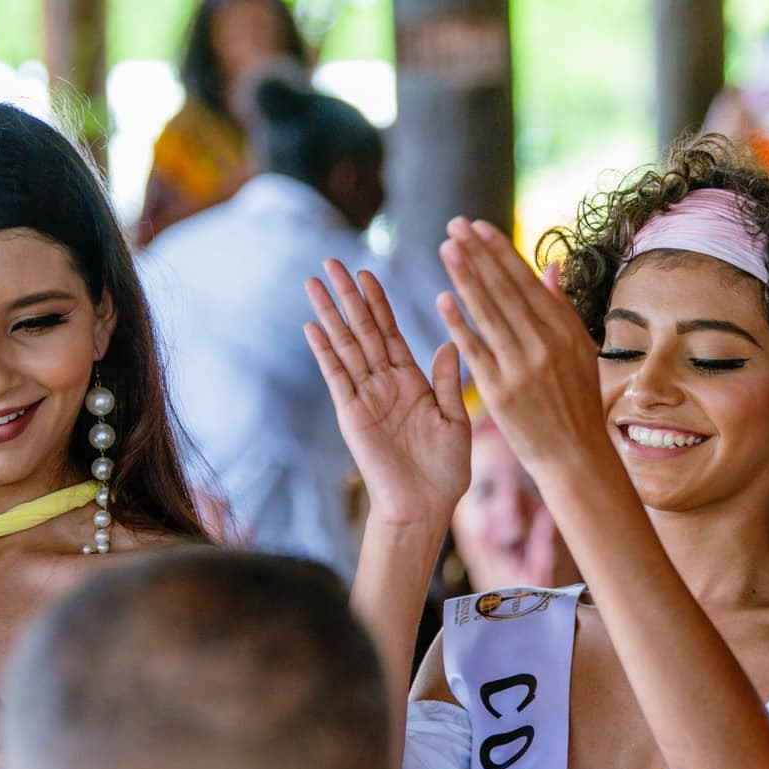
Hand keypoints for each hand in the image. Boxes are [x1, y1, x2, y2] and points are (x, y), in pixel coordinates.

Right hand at [305, 259, 469, 532]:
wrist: (425, 507)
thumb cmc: (445, 471)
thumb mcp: (456, 421)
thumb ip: (448, 382)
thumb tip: (450, 342)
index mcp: (412, 382)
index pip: (391, 333)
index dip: (379, 303)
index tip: (368, 272)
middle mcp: (385, 384)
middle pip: (363, 330)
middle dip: (348, 296)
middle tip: (332, 261)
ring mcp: (366, 398)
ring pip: (345, 347)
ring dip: (330, 315)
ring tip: (314, 282)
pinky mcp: (352, 415)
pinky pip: (337, 377)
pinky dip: (325, 352)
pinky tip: (312, 326)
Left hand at [437, 219, 609, 472]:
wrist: (575, 456)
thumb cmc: (577, 403)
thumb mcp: (580, 351)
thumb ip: (561, 308)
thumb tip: (551, 266)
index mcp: (564, 331)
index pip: (526, 282)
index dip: (500, 251)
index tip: (478, 226)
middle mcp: (545, 344)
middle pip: (505, 290)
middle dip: (477, 254)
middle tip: (453, 225)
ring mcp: (522, 367)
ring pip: (488, 313)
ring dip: (465, 277)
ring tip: (445, 248)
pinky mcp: (501, 391)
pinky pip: (475, 350)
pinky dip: (459, 324)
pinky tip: (442, 299)